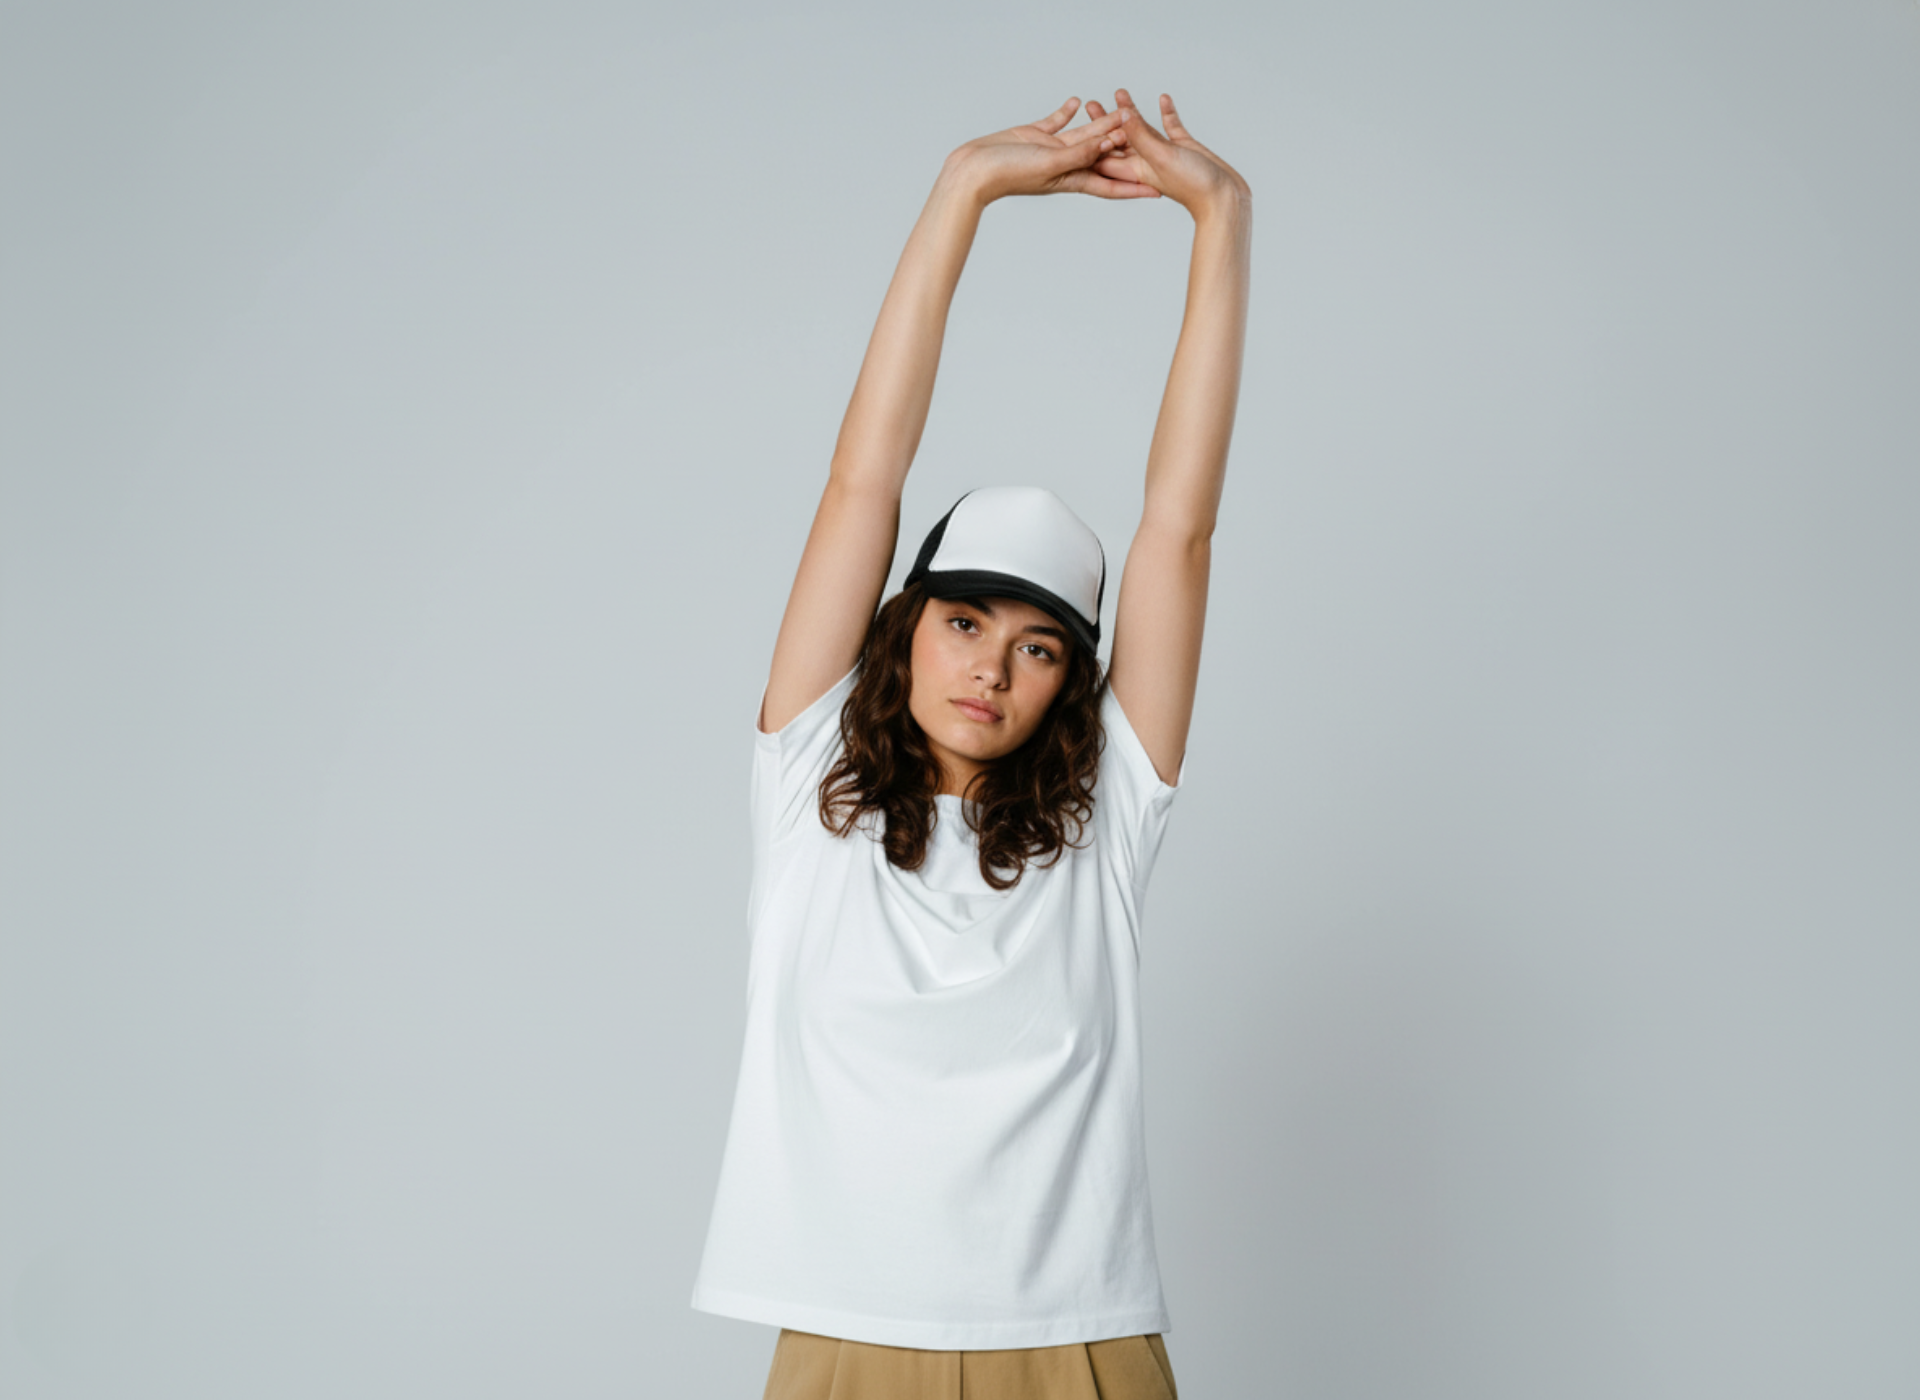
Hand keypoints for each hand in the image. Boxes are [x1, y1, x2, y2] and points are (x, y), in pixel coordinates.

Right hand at [946, 98, 1161, 204]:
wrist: (975, 169)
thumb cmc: (1009, 174)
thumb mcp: (1050, 164)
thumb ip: (1078, 154)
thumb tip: (1106, 144)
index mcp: (1070, 179)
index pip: (1109, 185)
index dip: (1134, 187)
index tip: (1157, 190)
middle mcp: (1064, 165)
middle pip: (1101, 156)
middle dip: (1124, 149)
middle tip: (1149, 139)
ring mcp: (1050, 150)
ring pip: (1083, 135)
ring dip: (1102, 124)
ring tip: (1122, 111)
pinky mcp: (1034, 135)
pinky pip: (1057, 122)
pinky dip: (1068, 113)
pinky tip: (1079, 102)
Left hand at [1084, 91, 1249, 218]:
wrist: (1223, 197)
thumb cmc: (1192, 185)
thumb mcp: (1160, 157)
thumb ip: (1140, 136)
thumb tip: (1121, 115)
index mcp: (1135, 172)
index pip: (1107, 155)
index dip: (1093, 139)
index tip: (1082, 121)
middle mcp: (1147, 163)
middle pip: (1120, 140)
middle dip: (1105, 123)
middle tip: (1091, 104)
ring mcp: (1165, 154)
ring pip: (1142, 130)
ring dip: (1131, 113)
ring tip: (1119, 93)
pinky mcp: (1183, 147)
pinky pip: (1170, 127)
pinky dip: (1165, 113)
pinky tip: (1163, 99)